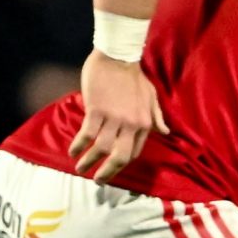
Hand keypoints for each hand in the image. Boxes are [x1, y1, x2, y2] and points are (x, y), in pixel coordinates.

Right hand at [70, 50, 167, 180]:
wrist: (118, 56)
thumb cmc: (134, 76)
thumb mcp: (151, 96)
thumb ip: (157, 116)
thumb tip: (165, 132)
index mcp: (144, 123)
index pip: (134, 152)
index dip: (122, 163)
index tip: (111, 169)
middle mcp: (131, 124)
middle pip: (120, 157)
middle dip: (108, 172)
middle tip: (98, 181)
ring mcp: (114, 118)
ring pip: (100, 149)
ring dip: (88, 162)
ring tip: (80, 168)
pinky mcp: (97, 110)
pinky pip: (86, 135)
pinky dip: (78, 145)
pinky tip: (72, 151)